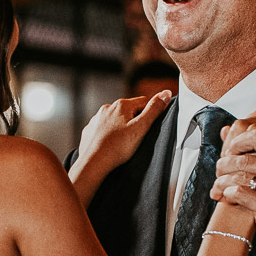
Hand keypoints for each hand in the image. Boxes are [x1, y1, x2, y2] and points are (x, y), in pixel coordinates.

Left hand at [70, 88, 171, 205]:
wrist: (94, 163)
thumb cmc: (118, 147)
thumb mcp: (141, 127)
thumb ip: (154, 109)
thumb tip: (166, 93)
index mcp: (121, 105)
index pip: (144, 102)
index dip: (150, 113)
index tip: (149, 126)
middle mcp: (107, 108)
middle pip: (128, 110)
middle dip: (134, 120)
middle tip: (137, 137)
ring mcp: (96, 119)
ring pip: (114, 119)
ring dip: (120, 127)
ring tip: (123, 143)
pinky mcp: (90, 130)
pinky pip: (102, 129)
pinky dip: (108, 135)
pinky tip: (111, 145)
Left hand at [211, 114, 255, 255]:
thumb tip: (227, 129)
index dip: (237, 141)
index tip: (231, 151)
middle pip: (243, 157)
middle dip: (224, 163)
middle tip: (220, 170)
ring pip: (238, 175)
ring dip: (222, 180)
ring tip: (219, 185)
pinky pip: (238, 193)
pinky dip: (227, 194)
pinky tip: (227, 196)